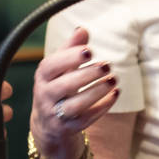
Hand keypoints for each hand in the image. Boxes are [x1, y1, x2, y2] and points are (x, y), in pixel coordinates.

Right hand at [30, 27, 117, 158]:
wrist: (48, 123)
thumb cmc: (58, 86)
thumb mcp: (60, 68)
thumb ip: (70, 49)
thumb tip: (82, 29)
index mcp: (43, 76)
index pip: (51, 66)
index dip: (69, 57)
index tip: (89, 50)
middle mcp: (45, 95)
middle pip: (65, 86)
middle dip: (87, 75)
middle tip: (107, 65)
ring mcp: (56, 114)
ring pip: (76, 105)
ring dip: (96, 92)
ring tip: (114, 79)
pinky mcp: (68, 128)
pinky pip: (86, 119)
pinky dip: (102, 106)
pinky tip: (115, 93)